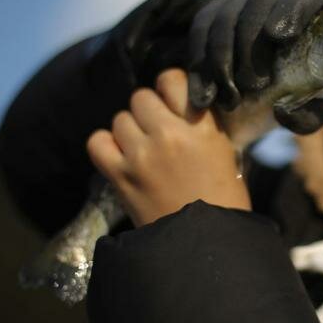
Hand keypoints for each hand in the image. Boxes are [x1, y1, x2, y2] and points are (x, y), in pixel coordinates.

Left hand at [86, 69, 249, 226]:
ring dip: (130, 129)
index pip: (172, 79)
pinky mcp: (120, 176)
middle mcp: (168, 134)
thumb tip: (180, 106)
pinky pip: (98, 141)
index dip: (170, 87)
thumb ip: (201, 124)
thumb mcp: (224, 151)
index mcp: (201, 127)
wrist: (204, 243)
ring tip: (142, 147)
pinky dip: (107, 145)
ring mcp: (141, 154)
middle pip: (141, 97)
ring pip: (120, 118)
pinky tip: (121, 155)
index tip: (173, 101)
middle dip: (149, 110)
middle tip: (158, 129)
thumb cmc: (224, 198)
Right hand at [187, 0, 322, 133]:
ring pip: (224, 20)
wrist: (266, 93)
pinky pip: (199, 34)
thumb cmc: (301, 94)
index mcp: (312, 9)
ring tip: (232, 101)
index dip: (293, 8)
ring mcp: (239, 2)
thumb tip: (284, 112)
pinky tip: (205, 99)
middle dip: (252, 47)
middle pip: (258, 6)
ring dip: (223, 63)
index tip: (281, 36)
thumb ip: (309, 115)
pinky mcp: (210, 16)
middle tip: (254, 86)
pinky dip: (200, 70)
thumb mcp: (313, 109)